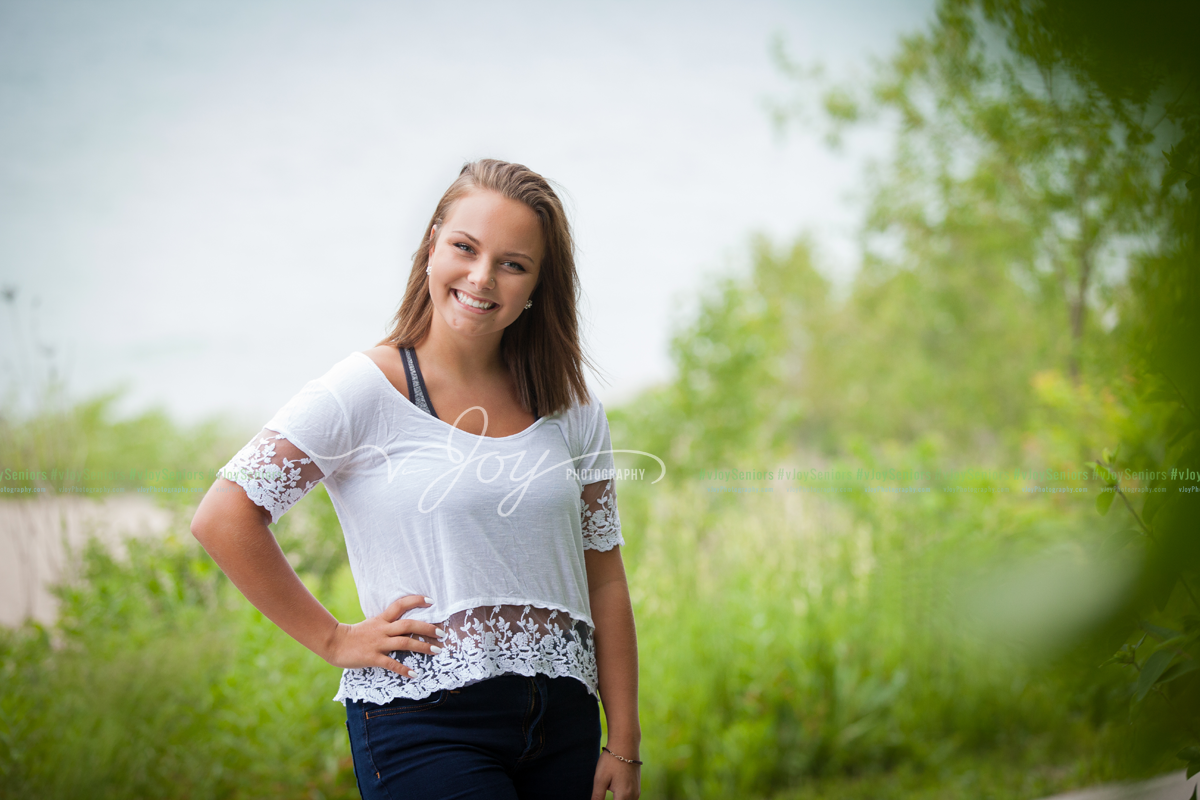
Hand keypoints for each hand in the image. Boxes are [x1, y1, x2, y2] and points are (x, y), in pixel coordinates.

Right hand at [324, 594, 444, 677]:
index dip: (415, 601)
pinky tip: (414, 674)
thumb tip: (405, 627)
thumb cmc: (354, 635)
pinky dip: (404, 668)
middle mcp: (382, 629)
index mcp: (382, 619)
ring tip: (436, 651)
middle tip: (442, 633)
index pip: (400, 605)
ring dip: (422, 646)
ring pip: (404, 642)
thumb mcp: (372, 624)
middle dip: (427, 628)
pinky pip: (391, 663)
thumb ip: (387, 624)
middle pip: (408, 625)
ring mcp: (378, 643)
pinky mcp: (372, 657)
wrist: (334, 643)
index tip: (431, 601)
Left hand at [591, 747, 640, 799]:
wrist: (626, 743)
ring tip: (607, 789)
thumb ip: (597, 797)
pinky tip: (614, 792)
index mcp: (624, 796)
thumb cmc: (611, 760)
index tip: (598, 798)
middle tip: (602, 793)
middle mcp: (633, 797)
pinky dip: (621, 799)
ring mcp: (637, 792)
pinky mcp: (637, 787)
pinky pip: (629, 799)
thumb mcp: (600, 779)